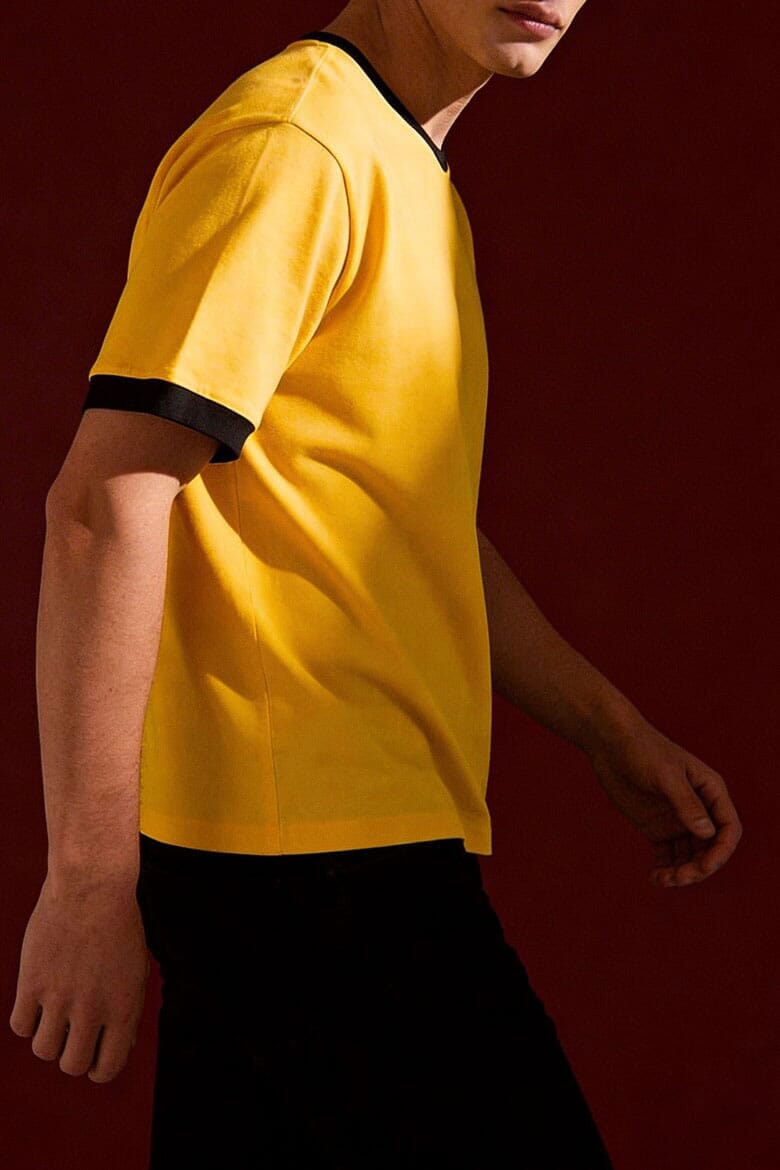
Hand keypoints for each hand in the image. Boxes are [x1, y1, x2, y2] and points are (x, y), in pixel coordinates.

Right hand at [9, 873, 149, 1081]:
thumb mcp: (135, 970)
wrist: (93, 886)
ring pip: (44, 1050)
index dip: (99, 1068)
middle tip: (72, 1034)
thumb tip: (121, 1047)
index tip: (94, 1055)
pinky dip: (27, 1019)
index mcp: (124, 1008)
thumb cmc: (119, 924)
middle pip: (72, 1065)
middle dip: (72, 1055)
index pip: (108, 1068)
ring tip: (55, 1015)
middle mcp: (92, 1009)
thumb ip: (127, 1011)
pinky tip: (37, 1000)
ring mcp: (59, 997)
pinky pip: (20, 1025)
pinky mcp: (31, 982)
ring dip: (48, 1038)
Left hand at [583, 715, 741, 885]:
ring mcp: (677, 820)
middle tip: (677, 877)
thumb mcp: (665, 775)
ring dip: (682, 873)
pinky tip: (654, 877)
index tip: (704, 866)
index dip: (721, 851)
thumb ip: (686, 803)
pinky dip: (665, 869)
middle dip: (699, 867)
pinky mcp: (656, 828)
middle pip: (710, 848)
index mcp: (710, 791)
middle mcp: (698, 809)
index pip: (728, 828)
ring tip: (662, 879)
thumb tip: (708, 833)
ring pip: (690, 856)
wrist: (609, 742)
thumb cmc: (642, 750)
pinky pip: (668, 856)